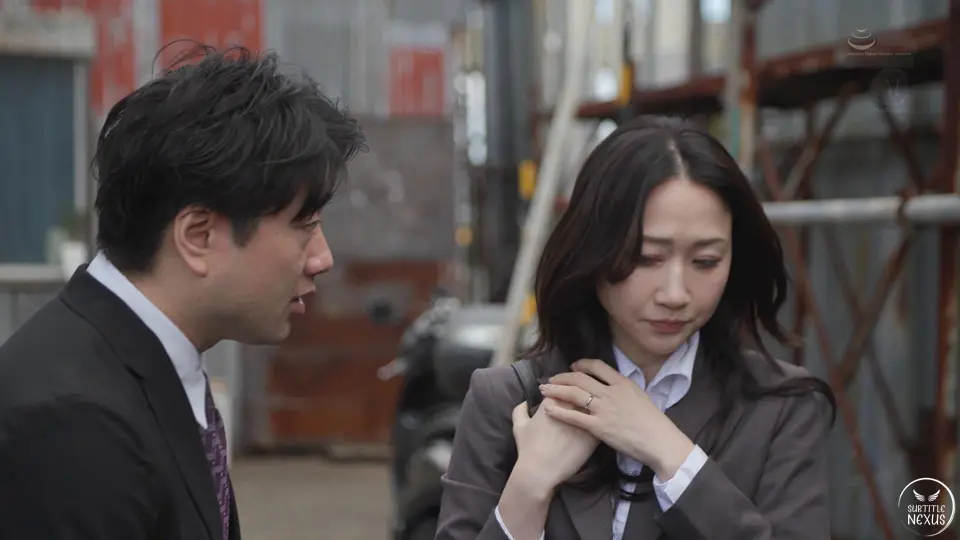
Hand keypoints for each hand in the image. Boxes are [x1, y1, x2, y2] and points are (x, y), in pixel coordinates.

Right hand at [511, 397, 599, 492]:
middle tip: (581, 398)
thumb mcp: (519, 427)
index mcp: (552, 401)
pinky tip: (602, 424)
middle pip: (581, 391)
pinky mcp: (593, 434)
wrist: (540, 471)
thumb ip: (520, 410)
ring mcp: (583, 420)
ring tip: (595, 409)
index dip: (563, 388)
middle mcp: (570, 407)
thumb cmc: (528, 449)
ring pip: (595, 404)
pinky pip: (603, 422)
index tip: (563, 392)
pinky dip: (602, 421)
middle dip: (582, 390)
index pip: (563, 386)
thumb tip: (524, 401)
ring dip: (595, 404)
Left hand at [538, 359, 694, 480]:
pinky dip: (559, 412)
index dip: (582, 364)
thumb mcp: (641, 397)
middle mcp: (611, 392)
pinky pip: (574, 417)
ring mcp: (604, 409)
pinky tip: (548, 409)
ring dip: (556, 391)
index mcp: (623, 383)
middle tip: (550, 379)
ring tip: (544, 390)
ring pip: (573, 394)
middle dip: (561, 378)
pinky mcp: (599, 427)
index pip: (597, 366)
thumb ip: (625, 389)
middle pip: (580, 378)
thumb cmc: (654, 422)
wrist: (660, 441)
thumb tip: (614, 384)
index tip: (573, 367)